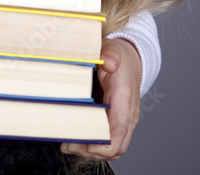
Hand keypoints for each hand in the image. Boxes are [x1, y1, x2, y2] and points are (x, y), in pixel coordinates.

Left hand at [61, 38, 140, 161]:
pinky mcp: (116, 123)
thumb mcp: (112, 49)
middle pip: (116, 147)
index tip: (84, 143)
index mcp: (125, 99)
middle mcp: (127, 115)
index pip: (120, 131)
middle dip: (91, 151)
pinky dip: (91, 145)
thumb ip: (109, 54)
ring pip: (112, 148)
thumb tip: (109, 63)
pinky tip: (73, 139)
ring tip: (68, 143)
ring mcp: (123, 121)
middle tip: (68, 144)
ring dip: (90, 150)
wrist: (132, 61)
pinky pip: (107, 141)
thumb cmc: (120, 58)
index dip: (103, 144)